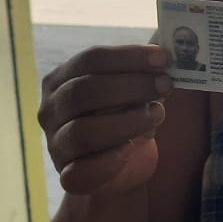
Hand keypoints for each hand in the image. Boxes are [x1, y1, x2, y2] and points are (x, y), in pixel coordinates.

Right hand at [38, 45, 171, 194]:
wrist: (117, 164)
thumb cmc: (124, 114)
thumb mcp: (132, 89)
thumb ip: (145, 69)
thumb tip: (171, 45)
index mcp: (62, 79)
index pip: (90, 59)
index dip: (128, 57)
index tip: (164, 59)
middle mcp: (51, 110)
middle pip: (84, 92)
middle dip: (130, 86)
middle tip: (165, 85)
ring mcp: (56, 144)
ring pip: (83, 131)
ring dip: (126, 121)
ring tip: (158, 115)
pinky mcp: (68, 176)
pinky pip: (81, 172)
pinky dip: (108, 162)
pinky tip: (131, 150)